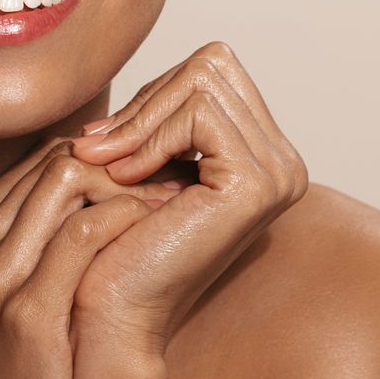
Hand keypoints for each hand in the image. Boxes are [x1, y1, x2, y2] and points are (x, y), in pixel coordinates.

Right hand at [0, 134, 181, 378]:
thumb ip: (45, 242)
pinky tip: (164, 230)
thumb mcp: (22, 298)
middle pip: (50, 162)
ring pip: (66, 182)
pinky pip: (84, 233)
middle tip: (177, 176)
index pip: (36, 162)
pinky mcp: (26, 311)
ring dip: (132, 183)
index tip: (156, 173)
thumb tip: (113, 187)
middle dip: (122, 162)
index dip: (103, 159)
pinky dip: (131, 219)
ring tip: (178, 199)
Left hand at [69, 41, 309, 356]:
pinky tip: (122, 176)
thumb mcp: (136, 168)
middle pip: (211, 64)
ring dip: (139, 118)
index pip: (209, 70)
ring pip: (202, 80)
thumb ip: (153, 121)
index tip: (104, 140)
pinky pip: (199, 112)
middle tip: (97, 147)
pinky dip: (150, 135)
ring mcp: (278, 172)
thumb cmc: (112, 246)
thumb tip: (148, 78)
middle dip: (145, 101)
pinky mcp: (258, 183)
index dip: (151, 96)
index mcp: (259, 156)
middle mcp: (282, 162)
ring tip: (103, 162)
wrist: (111, 313)